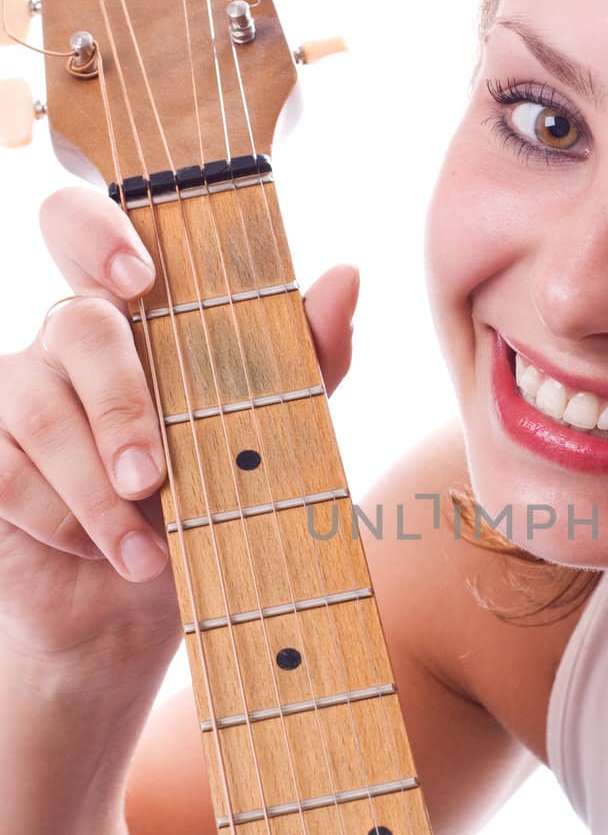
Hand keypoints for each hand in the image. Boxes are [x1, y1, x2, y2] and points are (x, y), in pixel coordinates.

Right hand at [0, 185, 359, 666]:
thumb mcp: (272, 433)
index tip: (139, 278)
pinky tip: (105, 553)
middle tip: (154, 479)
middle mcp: (66, 339)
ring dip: (102, 496)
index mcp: (134, 315)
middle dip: (123, 407)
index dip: (97, 232)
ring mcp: (14, 392)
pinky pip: (7, 473)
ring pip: (42, 412)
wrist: (143, 608)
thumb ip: (306, 359)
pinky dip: (65, 522)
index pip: (82, 226)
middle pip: (75, 324)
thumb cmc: (212, 504)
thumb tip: (347, 275)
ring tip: (149, 555)